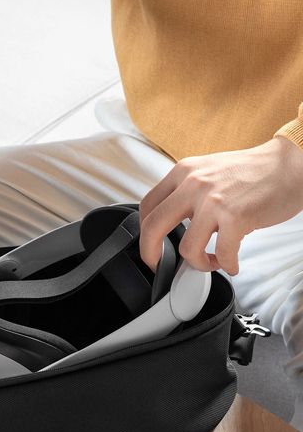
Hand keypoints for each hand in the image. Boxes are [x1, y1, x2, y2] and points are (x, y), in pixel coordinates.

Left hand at [140, 137, 302, 275]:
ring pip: (186, 248)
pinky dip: (226, 264)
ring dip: (197, 264)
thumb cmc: (253, 172)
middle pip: (152, 227)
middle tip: (161, 266)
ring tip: (211, 263)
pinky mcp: (235, 216)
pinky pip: (221, 254)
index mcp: (183, 172)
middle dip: (152, 255)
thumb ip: (186, 192)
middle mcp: (194, 183)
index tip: (150, 247)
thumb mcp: (208, 171)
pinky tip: (231, 263)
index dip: (143, 234)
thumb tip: (169, 224)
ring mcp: (213, 200)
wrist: (291, 164)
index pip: (146, 206)